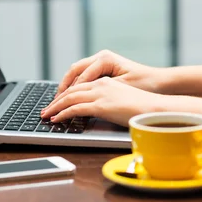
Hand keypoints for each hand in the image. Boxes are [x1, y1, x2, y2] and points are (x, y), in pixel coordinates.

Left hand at [42, 77, 164, 125]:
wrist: (156, 108)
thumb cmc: (143, 107)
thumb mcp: (122, 100)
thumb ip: (107, 101)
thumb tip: (97, 110)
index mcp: (106, 81)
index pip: (79, 85)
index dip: (65, 94)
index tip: (56, 102)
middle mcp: (101, 84)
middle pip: (71, 90)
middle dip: (56, 100)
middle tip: (45, 109)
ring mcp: (101, 93)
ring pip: (70, 98)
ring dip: (55, 107)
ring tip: (46, 115)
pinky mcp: (102, 105)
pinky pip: (76, 108)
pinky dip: (63, 114)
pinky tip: (57, 119)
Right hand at [55, 50, 160, 97]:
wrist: (159, 81)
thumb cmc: (145, 84)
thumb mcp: (121, 89)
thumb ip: (100, 91)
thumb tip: (79, 98)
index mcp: (105, 59)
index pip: (80, 77)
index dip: (69, 93)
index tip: (60, 106)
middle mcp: (101, 57)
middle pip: (73, 71)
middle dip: (62, 89)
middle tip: (52, 105)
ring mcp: (101, 61)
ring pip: (76, 73)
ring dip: (67, 87)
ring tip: (57, 102)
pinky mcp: (102, 68)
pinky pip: (83, 75)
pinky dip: (75, 86)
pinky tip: (70, 98)